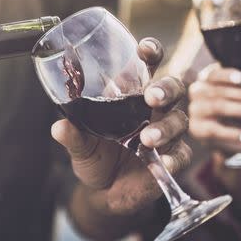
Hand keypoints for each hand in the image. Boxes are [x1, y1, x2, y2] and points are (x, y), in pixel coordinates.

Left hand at [52, 38, 190, 216]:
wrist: (104, 191)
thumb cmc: (95, 156)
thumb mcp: (80, 145)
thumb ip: (72, 135)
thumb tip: (59, 127)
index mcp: (131, 94)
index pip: (147, 65)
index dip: (151, 52)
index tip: (145, 49)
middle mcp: (153, 108)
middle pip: (173, 87)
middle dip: (165, 89)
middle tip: (151, 98)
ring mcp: (166, 131)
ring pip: (179, 120)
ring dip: (165, 128)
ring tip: (147, 139)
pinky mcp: (173, 157)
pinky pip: (182, 153)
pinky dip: (173, 157)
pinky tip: (162, 162)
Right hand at [188, 62, 240, 153]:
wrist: (226, 139)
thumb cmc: (236, 111)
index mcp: (207, 79)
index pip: (213, 74)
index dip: (226, 75)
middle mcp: (197, 92)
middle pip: (219, 91)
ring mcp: (195, 110)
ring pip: (218, 107)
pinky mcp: (197, 129)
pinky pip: (215, 130)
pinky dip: (233, 133)